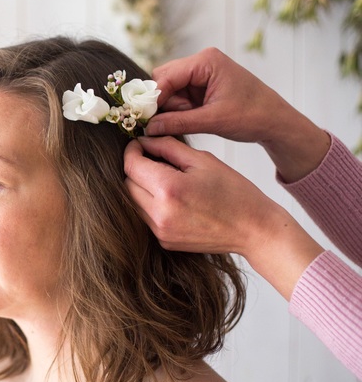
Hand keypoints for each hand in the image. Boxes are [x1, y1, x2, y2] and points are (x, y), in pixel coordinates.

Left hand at [124, 136, 324, 298]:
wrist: (254, 230)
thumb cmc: (234, 192)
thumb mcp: (202, 160)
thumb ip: (168, 147)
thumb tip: (144, 140)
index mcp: (169, 189)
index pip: (131, 165)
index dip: (132, 151)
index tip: (139, 144)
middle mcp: (159, 214)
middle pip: (127, 184)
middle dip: (136, 169)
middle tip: (153, 159)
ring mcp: (160, 231)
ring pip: (133, 201)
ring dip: (141, 187)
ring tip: (163, 178)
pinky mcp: (164, 241)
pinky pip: (144, 216)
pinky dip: (150, 204)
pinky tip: (171, 197)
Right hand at [145, 47, 329, 182]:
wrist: (276, 122)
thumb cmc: (252, 116)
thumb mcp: (212, 121)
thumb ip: (178, 122)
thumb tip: (149, 128)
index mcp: (206, 61)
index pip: (166, 76)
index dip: (152, 98)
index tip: (142, 118)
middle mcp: (201, 62)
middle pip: (163, 79)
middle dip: (161, 102)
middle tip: (162, 123)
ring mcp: (201, 73)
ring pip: (168, 89)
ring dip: (170, 108)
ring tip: (187, 121)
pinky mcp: (202, 86)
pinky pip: (178, 95)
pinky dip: (178, 110)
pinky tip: (188, 120)